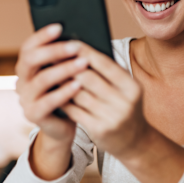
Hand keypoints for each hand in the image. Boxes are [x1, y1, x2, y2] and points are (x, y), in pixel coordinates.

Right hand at [15, 24, 89, 144]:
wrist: (63, 126)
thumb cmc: (67, 94)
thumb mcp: (64, 74)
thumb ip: (65, 59)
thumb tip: (80, 36)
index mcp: (26, 68)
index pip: (27, 47)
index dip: (41, 36)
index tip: (59, 27)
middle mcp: (21, 81)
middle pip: (30, 60)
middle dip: (53, 51)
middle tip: (75, 46)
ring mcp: (25, 99)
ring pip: (41, 80)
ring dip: (63, 69)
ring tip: (83, 63)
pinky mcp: (33, 115)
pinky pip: (48, 101)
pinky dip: (63, 92)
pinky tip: (78, 85)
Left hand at [62, 42, 149, 161]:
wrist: (134, 141)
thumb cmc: (123, 106)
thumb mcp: (125, 89)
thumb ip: (108, 72)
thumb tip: (80, 50)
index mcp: (132, 86)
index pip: (105, 64)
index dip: (85, 52)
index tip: (69, 42)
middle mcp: (124, 102)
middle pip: (89, 78)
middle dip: (69, 66)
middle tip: (52, 55)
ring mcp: (111, 118)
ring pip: (78, 94)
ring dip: (62, 82)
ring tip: (49, 71)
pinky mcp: (99, 130)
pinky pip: (74, 110)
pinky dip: (63, 99)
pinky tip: (53, 91)